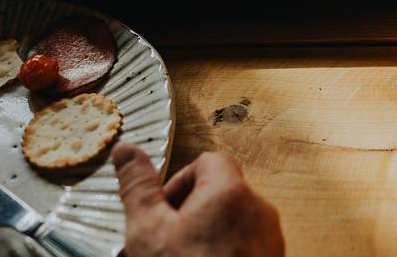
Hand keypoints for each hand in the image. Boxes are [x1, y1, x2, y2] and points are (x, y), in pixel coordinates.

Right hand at [112, 144, 284, 256]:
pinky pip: (247, 245)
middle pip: (222, 192)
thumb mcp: (149, 231)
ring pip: (234, 221)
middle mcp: (259, 211)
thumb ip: (138, 187)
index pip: (208, 161)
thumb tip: (126, 151)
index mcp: (231, 192)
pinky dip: (225, 252)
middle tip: (168, 241)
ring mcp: (270, 239)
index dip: (180, 181)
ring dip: (207, 234)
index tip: (163, 209)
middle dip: (191, 212)